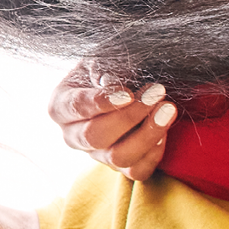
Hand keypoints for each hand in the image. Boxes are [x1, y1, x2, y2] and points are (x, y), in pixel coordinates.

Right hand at [49, 65, 176, 181]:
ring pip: (118, 157)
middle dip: (129, 116)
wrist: (129, 82)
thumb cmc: (112, 68)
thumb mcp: (105, 58)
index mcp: (61, 106)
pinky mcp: (121, 167)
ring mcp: (97, 155)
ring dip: (147, 133)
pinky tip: (165, 130)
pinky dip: (154, 153)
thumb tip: (112, 84)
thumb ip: (107, 68)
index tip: (128, 94)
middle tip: (157, 93)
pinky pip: (137, 170)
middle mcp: (73, 135)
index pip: (76, 108)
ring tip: (168, 109)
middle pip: (95, 137)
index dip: (102, 103)